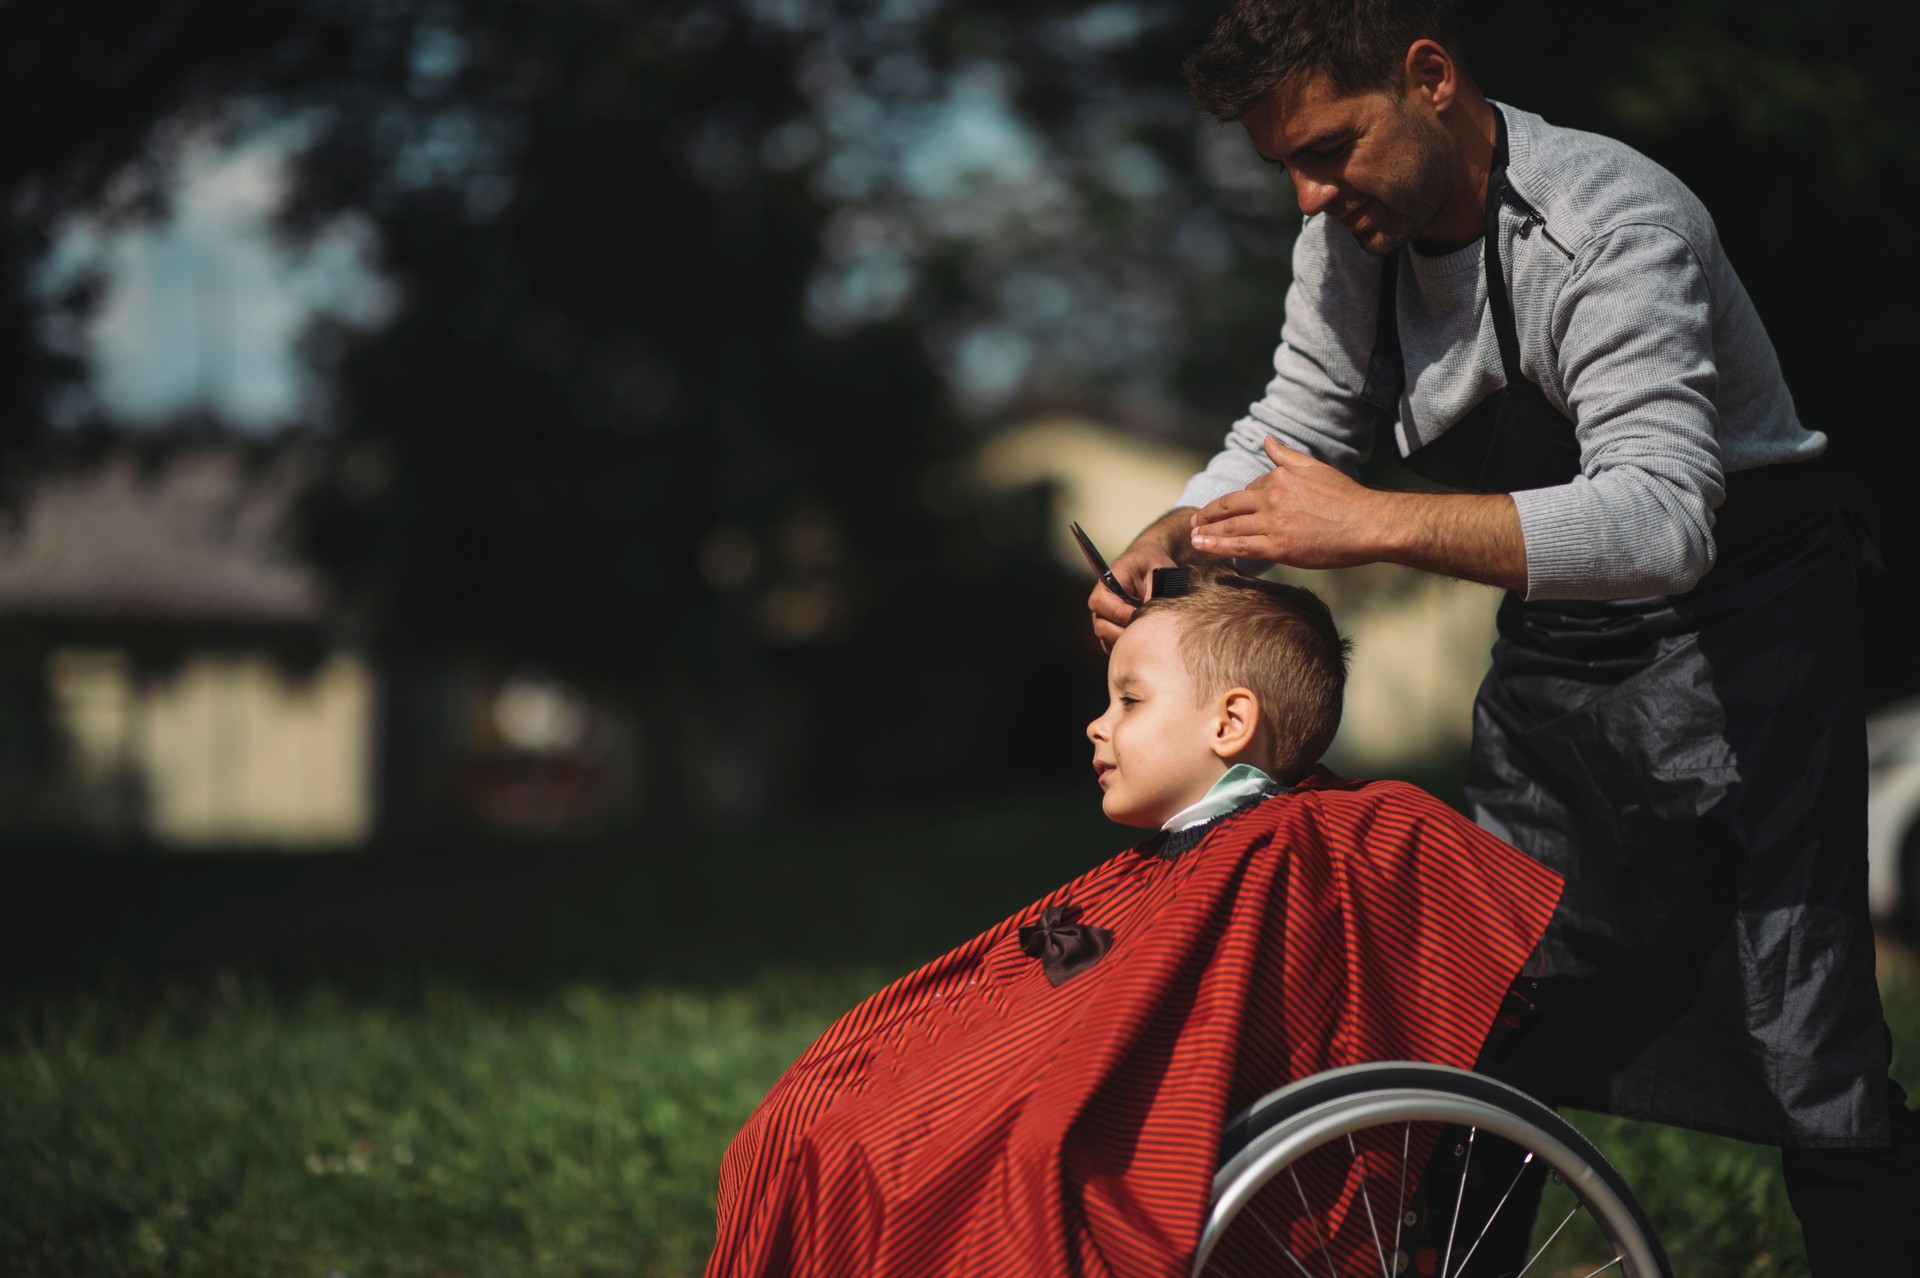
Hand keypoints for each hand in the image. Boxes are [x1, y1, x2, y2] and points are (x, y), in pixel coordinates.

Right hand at [1087, 508, 1193, 651]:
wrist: (1151, 567)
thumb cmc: (1153, 565)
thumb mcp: (1158, 571)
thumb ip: (1152, 594)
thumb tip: (1148, 619)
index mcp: (1107, 583)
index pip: (1102, 604)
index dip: (1122, 614)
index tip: (1142, 615)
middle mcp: (1101, 602)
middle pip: (1101, 627)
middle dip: (1125, 632)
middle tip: (1147, 629)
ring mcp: (1103, 617)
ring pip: (1106, 639)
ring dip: (1126, 640)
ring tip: (1146, 632)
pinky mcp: (1110, 629)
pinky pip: (1112, 646)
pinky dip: (1126, 645)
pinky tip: (1142, 637)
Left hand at [1188, 438, 1387, 568]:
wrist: (1369, 523)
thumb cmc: (1347, 498)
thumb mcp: (1314, 467)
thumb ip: (1286, 456)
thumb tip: (1267, 439)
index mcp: (1280, 477)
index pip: (1249, 490)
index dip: (1236, 502)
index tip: (1223, 510)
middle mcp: (1272, 497)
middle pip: (1230, 506)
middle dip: (1209, 514)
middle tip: (1195, 521)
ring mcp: (1273, 522)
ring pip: (1230, 526)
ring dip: (1207, 531)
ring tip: (1194, 536)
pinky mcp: (1278, 546)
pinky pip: (1240, 546)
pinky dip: (1218, 546)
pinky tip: (1204, 547)